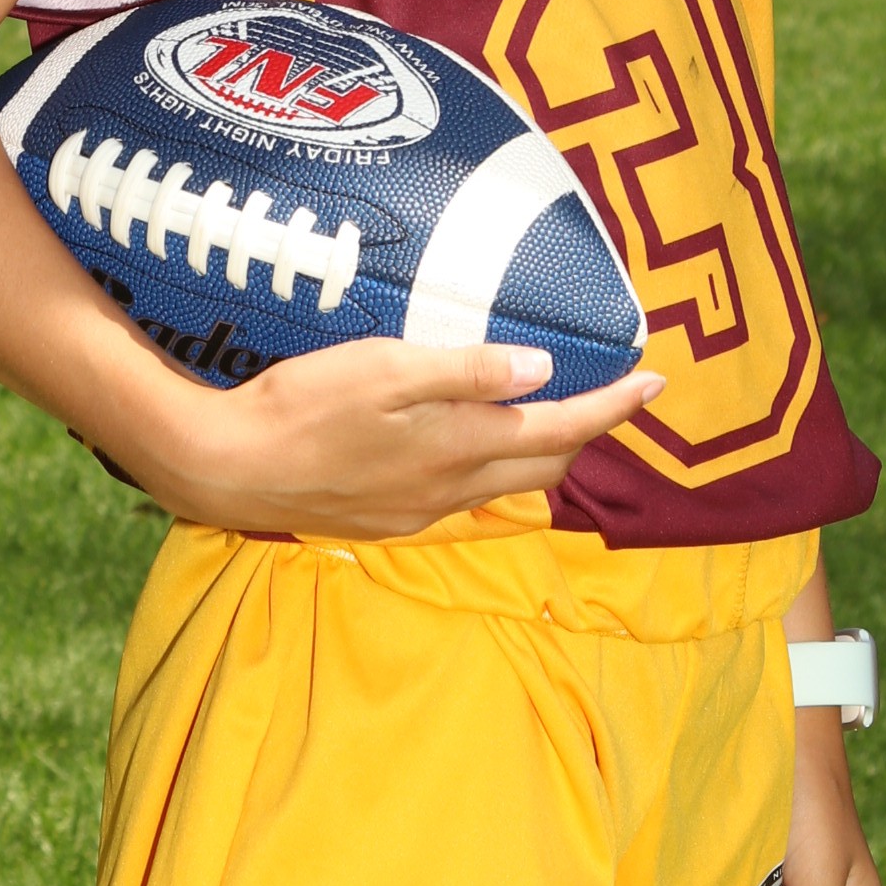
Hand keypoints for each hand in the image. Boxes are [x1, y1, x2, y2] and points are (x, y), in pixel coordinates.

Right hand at [114, 335, 664, 542]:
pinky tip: (474, 442)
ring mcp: (418, 510)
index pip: (563, 427)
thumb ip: (467, 369)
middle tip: (617, 394)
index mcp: (461, 448)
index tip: (657, 382)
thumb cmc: (303, 407)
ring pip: (505, 479)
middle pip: (545, 461)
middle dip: (588, 429)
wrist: (227, 469)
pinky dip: (492, 462)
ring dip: (542, 448)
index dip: (614, 406)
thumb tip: (545, 372)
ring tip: (557, 412)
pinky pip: (464, 491)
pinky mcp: (386, 516)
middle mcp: (451, 488)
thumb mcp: (386, 369)